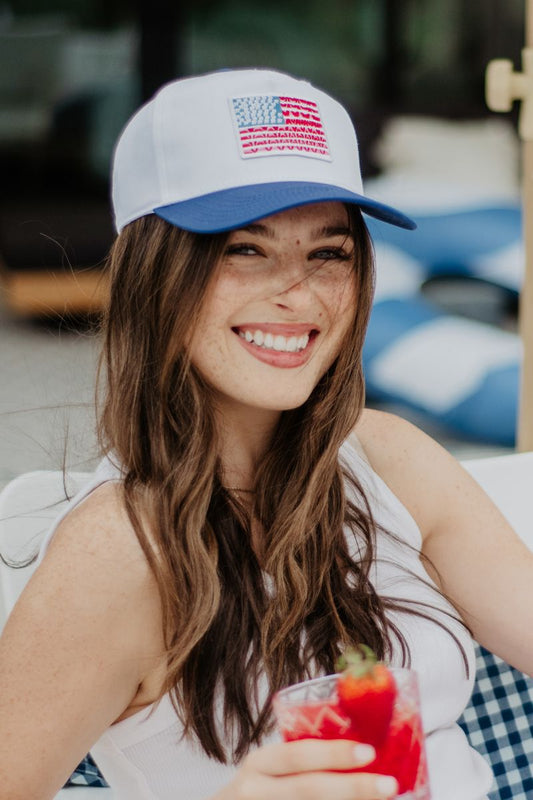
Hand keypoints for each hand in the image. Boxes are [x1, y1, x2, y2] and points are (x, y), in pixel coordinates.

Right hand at [214, 738, 398, 798]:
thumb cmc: (261, 790)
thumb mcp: (270, 770)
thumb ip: (303, 762)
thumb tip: (369, 752)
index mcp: (259, 764)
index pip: (298, 756)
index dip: (333, 754)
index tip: (369, 752)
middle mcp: (255, 791)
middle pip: (309, 789)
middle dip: (353, 787)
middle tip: (389, 785)